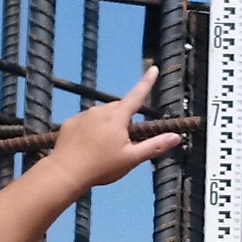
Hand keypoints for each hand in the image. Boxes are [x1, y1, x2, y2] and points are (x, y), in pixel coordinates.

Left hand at [46, 63, 185, 190]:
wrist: (66, 173)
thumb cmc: (102, 167)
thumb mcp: (131, 159)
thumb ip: (154, 146)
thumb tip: (175, 136)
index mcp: (117, 117)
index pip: (136, 95)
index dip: (146, 82)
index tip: (153, 68)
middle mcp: (100, 111)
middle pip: (119, 109)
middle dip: (124, 119)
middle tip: (123, 141)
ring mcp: (83, 115)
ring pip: (102, 115)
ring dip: (107, 125)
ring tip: (102, 148)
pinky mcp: (70, 122)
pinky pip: (86, 121)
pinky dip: (90, 129)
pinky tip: (87, 146)